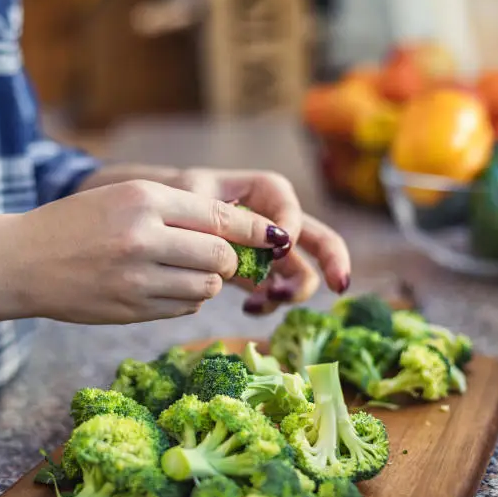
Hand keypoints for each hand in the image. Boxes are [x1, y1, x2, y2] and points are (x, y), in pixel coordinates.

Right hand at [16, 179, 290, 323]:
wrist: (22, 261)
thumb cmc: (76, 224)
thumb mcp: (123, 199)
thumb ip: (177, 212)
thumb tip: (238, 233)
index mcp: (144, 200)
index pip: (220, 217)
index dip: (256, 230)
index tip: (277, 237)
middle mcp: (143, 238)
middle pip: (221, 256)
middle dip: (231, 260)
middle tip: (222, 258)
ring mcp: (136, 279)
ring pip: (205, 288)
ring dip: (208, 282)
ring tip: (186, 272)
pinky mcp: (131, 310)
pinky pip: (183, 309)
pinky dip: (185, 300)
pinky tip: (162, 288)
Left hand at [177, 168, 351, 314]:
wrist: (158, 220)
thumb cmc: (175, 196)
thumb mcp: (193, 196)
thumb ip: (227, 216)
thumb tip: (270, 240)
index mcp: (265, 190)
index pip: (289, 209)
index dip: (290, 228)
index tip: (274, 249)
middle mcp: (276, 219)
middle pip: (319, 238)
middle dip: (333, 261)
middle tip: (339, 286)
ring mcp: (270, 250)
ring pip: (301, 271)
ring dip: (292, 290)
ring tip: (265, 300)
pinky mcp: (259, 274)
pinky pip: (276, 291)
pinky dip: (269, 302)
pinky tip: (249, 306)